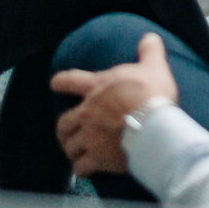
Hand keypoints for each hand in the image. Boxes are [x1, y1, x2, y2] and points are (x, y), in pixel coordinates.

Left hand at [50, 32, 179, 175]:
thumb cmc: (152, 94)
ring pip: (69, 145)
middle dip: (63, 128)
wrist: (154, 126)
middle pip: (63, 122)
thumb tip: (151, 36)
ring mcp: (90, 137)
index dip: (61, 82)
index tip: (54, 84)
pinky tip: (85, 171)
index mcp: (97, 88)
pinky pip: (81, 167)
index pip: (71, 81)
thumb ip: (149, 51)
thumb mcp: (154, 66)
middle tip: (65, 132)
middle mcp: (87, 113)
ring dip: (70, 150)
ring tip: (74, 153)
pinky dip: (82, 169)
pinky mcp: (97, 158)